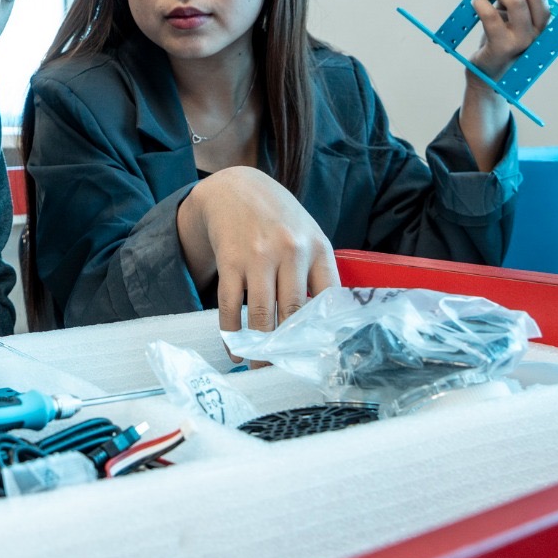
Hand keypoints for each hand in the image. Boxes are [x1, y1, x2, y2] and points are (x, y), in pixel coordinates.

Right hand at [177, 167, 340, 359]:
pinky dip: (231, 333)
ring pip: (261, 314)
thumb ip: (316, 273)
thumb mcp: (307, 235)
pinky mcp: (230, 260)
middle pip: (293, 312)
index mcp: (318, 248)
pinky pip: (229, 306)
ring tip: (259, 365)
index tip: (320, 356)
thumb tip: (323, 326)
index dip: (324, 332)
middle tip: (285, 370)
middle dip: (288, 348)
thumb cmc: (278, 218)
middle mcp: (291, 251)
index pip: (328, 299)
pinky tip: (235, 347)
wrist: (235, 187)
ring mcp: (259, 256)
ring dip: (259, 348)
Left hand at [469, 0, 557, 79]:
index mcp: (546, 19)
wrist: (489, 73)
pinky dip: (480, 3)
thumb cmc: (499, 37)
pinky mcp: (502, 47)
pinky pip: (491, 16)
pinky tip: (476, 3)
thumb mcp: (511, 13)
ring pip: (515, 1)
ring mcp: (523, 40)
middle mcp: (540, 31)